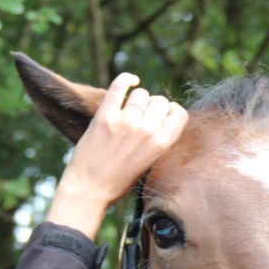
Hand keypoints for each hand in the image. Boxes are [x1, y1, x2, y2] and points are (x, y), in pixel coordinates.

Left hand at [45, 72, 187, 239]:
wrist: (90, 188)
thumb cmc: (120, 180)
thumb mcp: (150, 163)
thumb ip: (159, 140)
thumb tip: (164, 114)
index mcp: (161, 144)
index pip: (178, 113)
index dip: (170, 112)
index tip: (162, 117)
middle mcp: (147, 130)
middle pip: (159, 101)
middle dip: (152, 106)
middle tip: (141, 117)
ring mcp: (125, 121)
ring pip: (141, 94)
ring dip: (136, 100)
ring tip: (128, 112)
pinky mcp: (105, 116)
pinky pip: (119, 86)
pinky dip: (126, 80)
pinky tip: (129, 81)